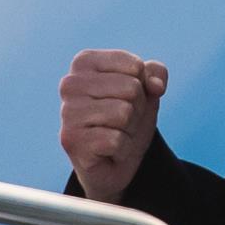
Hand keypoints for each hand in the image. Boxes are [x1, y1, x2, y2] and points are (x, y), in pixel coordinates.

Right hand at [59, 49, 167, 200]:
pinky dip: (122, 149)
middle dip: (136, 109)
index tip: (125, 98)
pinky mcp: (71, 141)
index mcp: (84, 62)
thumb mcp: (147, 90)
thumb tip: (156, 86)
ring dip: (129, 129)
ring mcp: (67, 113)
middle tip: (121, 121)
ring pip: (124, 113)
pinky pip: (117, 140)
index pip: (136, 66)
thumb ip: (157, 74)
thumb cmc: (127, 118)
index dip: (141, 86)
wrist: (114, 162)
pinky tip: (109, 151)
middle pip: (131, 88)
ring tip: (115, 133)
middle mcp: (70, 84)